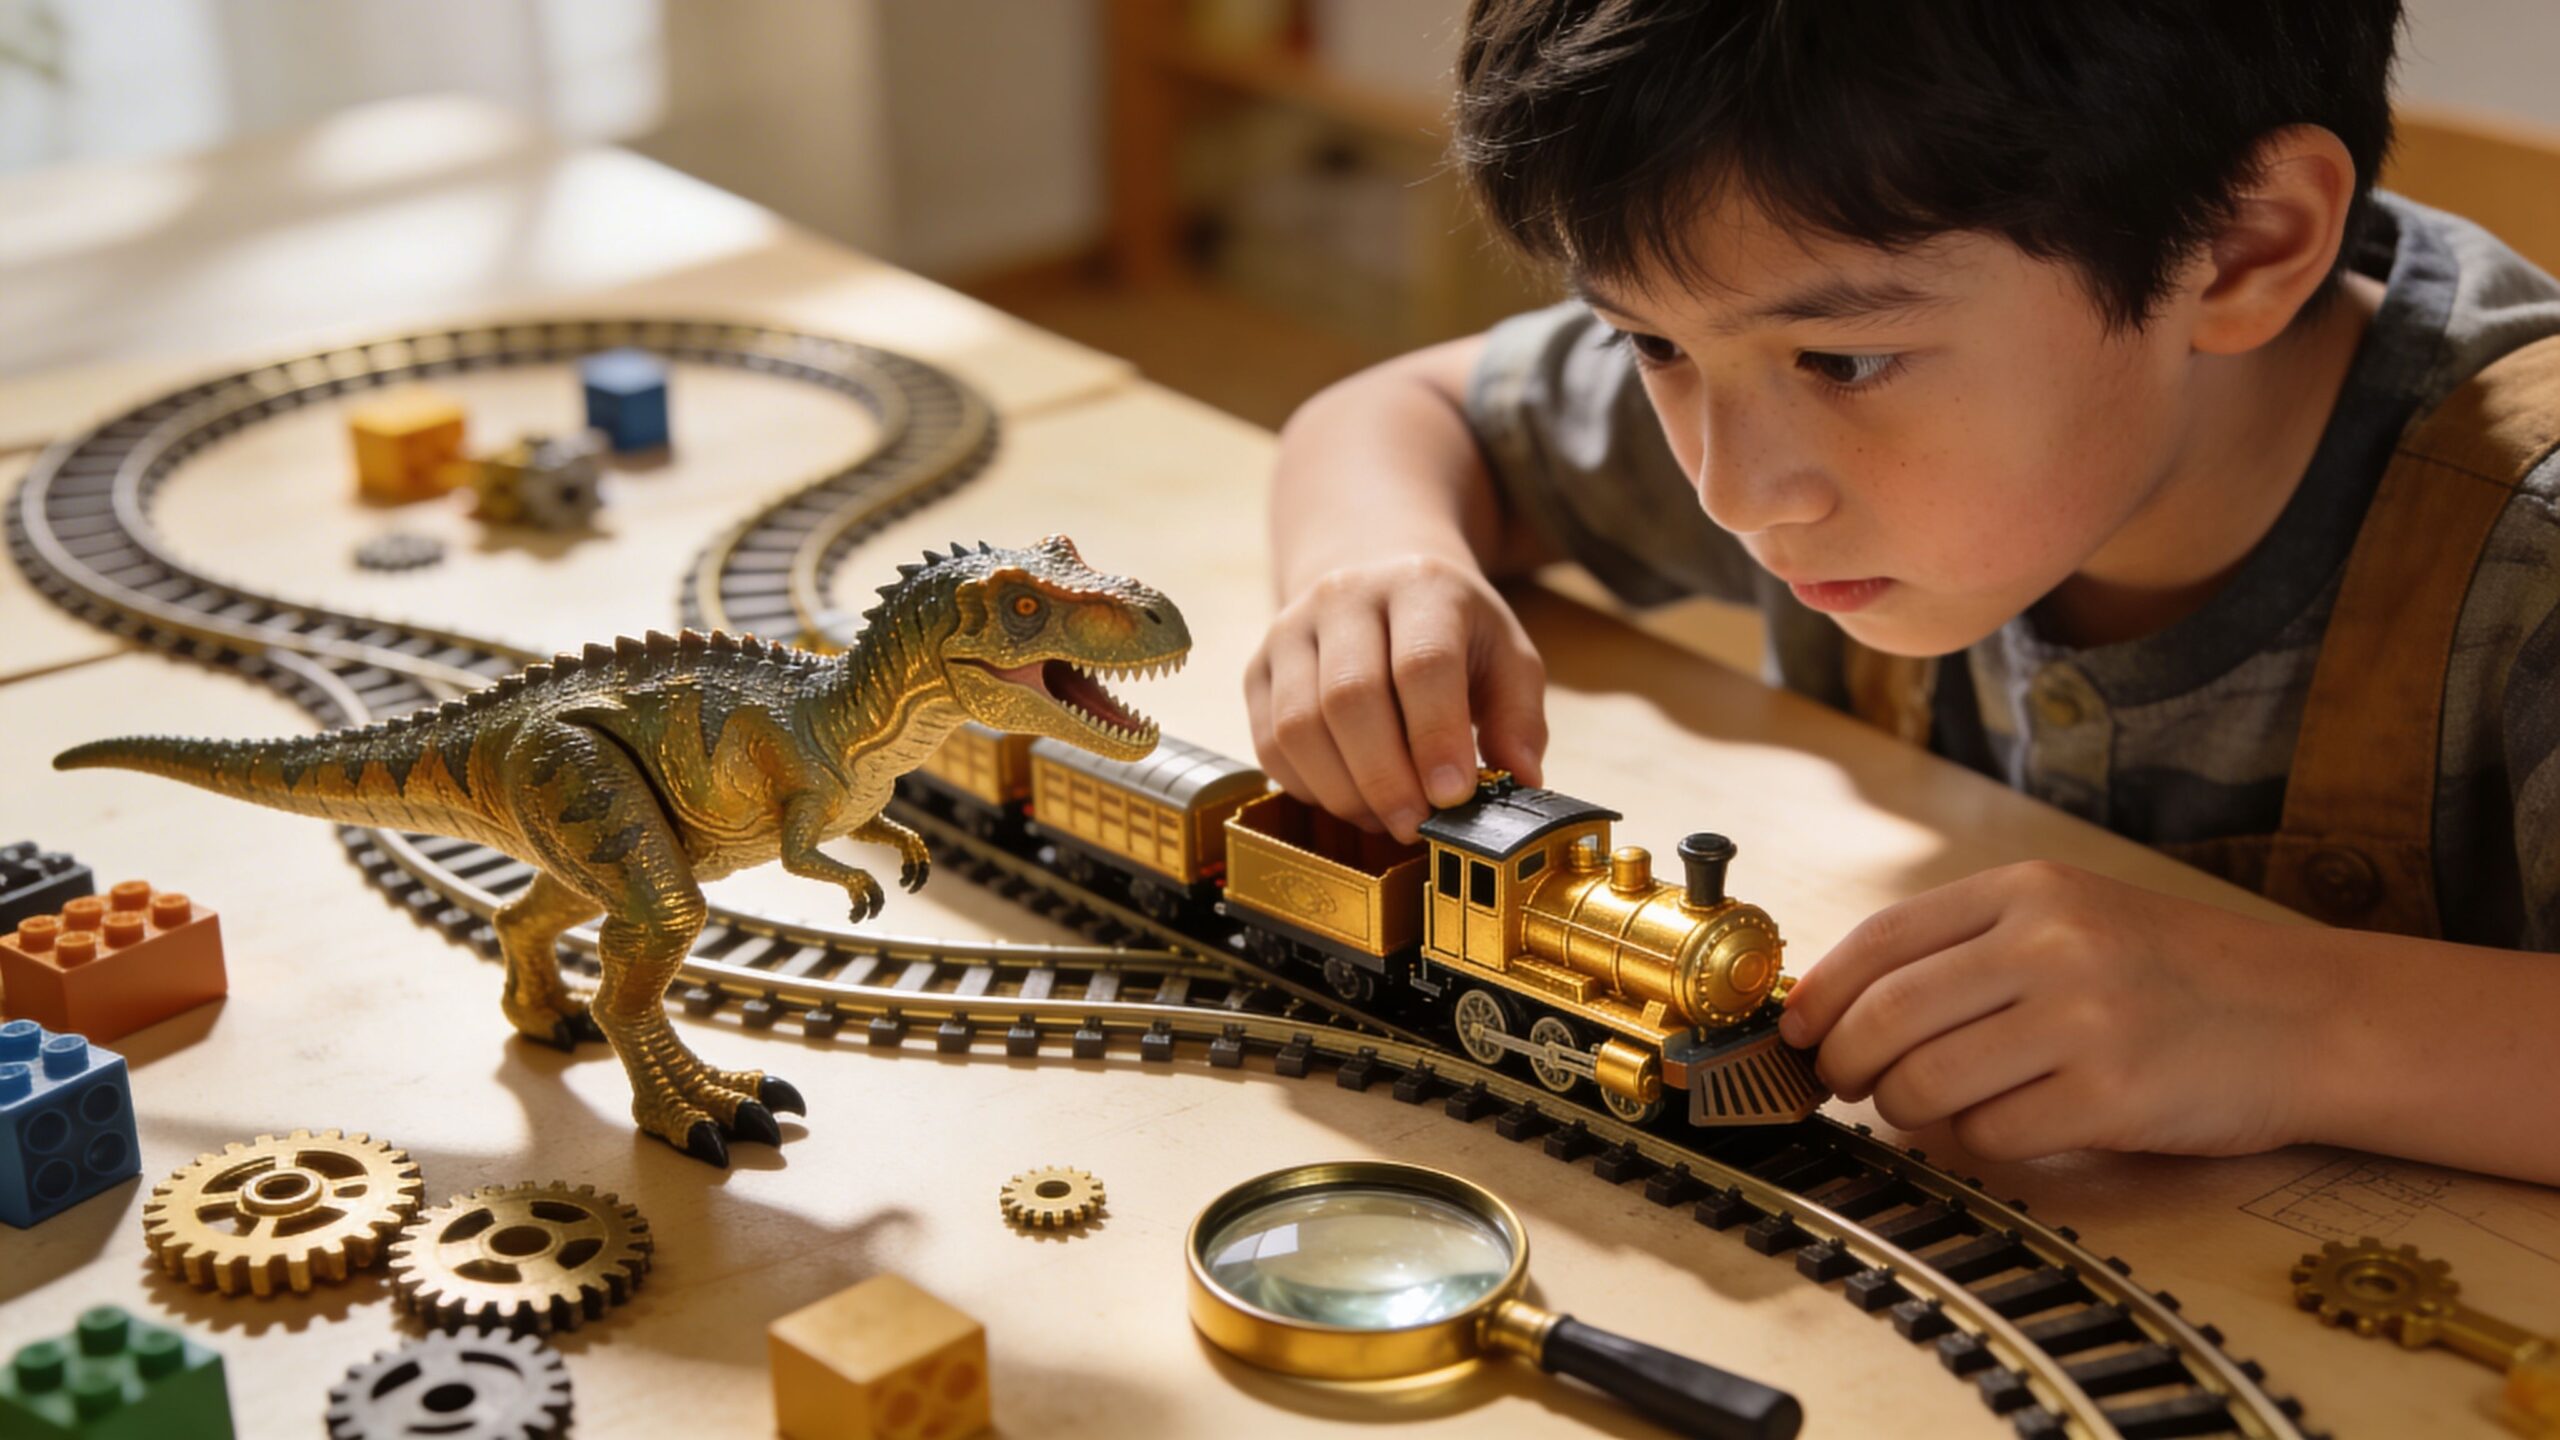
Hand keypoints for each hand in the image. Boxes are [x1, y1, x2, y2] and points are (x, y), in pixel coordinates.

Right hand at [1245, 555, 1547, 841]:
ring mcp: (1289, 631)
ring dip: (1344, 792)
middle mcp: (1343, 598)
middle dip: (1385, 778)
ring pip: (1298, 727)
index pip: (1421, 663)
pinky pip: (1269, 746)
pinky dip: (1309, 789)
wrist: (1378, 583)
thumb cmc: (1452, 633)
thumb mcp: (1505, 656)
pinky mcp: (1256, 670)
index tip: (1453, 796)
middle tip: (1416, 826)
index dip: (1435, 736)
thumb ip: (1519, 717)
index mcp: (1420, 586)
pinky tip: (1350, 800)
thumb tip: (1519, 780)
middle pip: (1349, 697)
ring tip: (1386, 819)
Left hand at [1778, 861, 2330, 1161]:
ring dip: (1904, 1109)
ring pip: (1921, 1083)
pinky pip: (1986, 1135)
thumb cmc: (2176, 975)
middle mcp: (2049, 944)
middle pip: (1883, 1017)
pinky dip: (1974, 1141)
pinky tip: (2004, 1124)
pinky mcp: (2110, 1097)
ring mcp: (2081, 1019)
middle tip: (1848, 1083)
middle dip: (1844, 1063)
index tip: (1797, 1032)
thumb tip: (1843, 1009)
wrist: (2309, 1017)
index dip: (1820, 995)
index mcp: (2028, 890)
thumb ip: (1968, 949)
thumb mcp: (2072, 918)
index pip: (1879, 940)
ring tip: (1930, 1105)